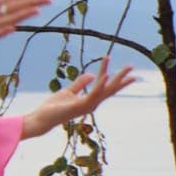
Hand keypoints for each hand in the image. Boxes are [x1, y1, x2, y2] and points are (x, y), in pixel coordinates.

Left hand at [20, 58, 136, 137]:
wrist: (42, 118)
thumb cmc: (53, 107)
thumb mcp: (68, 91)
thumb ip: (80, 84)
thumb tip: (92, 74)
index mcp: (89, 100)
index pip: (103, 85)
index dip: (107, 71)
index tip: (108, 58)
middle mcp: (91, 104)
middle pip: (110, 89)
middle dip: (122, 78)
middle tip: (132, 66)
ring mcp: (87, 105)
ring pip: (106, 90)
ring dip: (116, 78)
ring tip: (127, 68)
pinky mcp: (80, 105)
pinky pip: (93, 94)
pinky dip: (100, 84)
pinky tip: (105, 75)